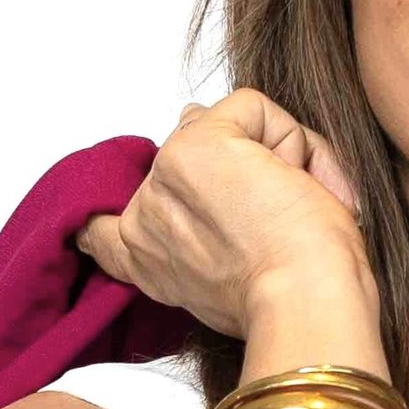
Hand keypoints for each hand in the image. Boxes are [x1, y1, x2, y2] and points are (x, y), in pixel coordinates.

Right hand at [74, 88, 374, 339]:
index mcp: (147, 261)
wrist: (305, 301)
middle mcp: (144, 219)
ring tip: (294, 206)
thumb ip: (201, 215)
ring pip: (231, 129)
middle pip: (198, 158)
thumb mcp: (231, 271)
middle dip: (247, 174)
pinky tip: (298, 181)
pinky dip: (293, 136)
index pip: (102, 226)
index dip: (138, 206)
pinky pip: (252, 107)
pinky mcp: (197, 144)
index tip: (172, 214)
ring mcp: (164, 175)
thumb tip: (191, 115)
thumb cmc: (294, 295)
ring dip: (277, 158)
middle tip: (279, 224)